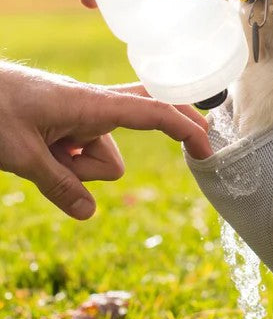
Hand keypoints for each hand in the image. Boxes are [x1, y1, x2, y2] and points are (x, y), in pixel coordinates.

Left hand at [0, 63, 211, 219]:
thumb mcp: (20, 154)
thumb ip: (58, 186)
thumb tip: (88, 214)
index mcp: (91, 104)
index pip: (151, 112)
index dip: (183, 129)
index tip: (206, 148)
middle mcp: (94, 107)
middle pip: (150, 114)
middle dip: (174, 127)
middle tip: (200, 144)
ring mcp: (83, 116)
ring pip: (104, 159)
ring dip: (80, 169)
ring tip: (38, 157)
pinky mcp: (70, 126)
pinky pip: (85, 157)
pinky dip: (69, 165)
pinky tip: (41, 154)